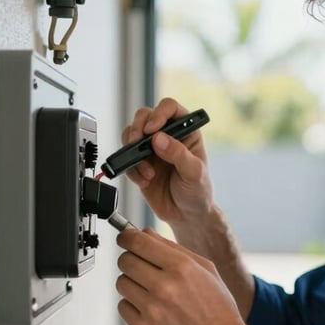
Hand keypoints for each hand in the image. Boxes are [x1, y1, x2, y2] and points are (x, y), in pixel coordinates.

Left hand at [116, 227, 252, 324]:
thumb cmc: (217, 308)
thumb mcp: (206, 270)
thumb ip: (174, 248)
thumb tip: (145, 233)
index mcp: (182, 267)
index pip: (137, 242)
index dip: (126, 237)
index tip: (125, 239)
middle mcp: (165, 287)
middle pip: (125, 260)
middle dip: (131, 260)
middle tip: (142, 267)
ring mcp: (153, 310)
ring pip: (121, 283)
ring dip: (132, 283)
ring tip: (152, 291)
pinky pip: (123, 306)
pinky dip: (133, 305)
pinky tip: (151, 308)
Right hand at [122, 98, 213, 226]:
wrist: (187, 215)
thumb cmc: (198, 191)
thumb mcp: (194, 173)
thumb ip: (178, 154)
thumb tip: (158, 139)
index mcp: (186, 132)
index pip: (170, 108)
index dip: (159, 114)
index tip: (152, 130)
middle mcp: (167, 136)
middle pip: (144, 116)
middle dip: (138, 128)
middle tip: (137, 143)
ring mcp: (151, 149)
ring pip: (131, 134)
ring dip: (132, 150)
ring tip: (146, 169)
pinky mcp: (139, 164)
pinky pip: (126, 159)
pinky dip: (131, 169)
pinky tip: (145, 180)